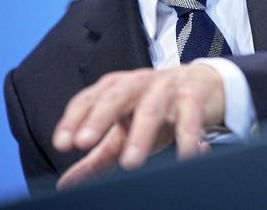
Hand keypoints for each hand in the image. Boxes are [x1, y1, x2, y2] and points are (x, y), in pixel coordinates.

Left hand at [52, 64, 223, 188]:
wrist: (204, 85)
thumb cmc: (159, 108)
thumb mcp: (126, 130)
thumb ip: (98, 155)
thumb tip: (67, 183)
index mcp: (117, 89)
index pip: (90, 99)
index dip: (74, 119)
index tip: (62, 143)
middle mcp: (139, 84)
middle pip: (116, 95)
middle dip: (100, 118)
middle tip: (84, 142)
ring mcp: (167, 88)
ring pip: (152, 108)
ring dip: (140, 134)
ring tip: (131, 161)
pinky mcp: (194, 97)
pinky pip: (189, 117)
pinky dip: (187, 138)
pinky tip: (184, 156)